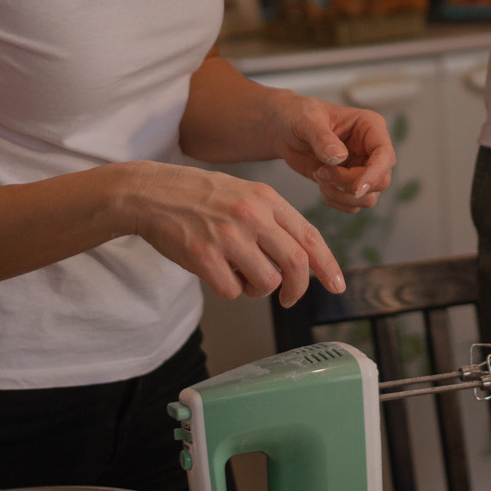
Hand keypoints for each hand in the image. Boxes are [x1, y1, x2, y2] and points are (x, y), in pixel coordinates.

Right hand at [130, 162, 344, 307]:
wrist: (153, 192)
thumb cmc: (200, 196)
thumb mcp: (244, 193)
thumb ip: (273, 220)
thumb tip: (300, 258)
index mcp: (266, 198)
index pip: (309, 235)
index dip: (327, 264)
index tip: (337, 284)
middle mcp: (251, 215)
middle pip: (296, 263)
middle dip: (298, 288)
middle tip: (291, 297)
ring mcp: (228, 236)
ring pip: (266, 282)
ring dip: (258, 289)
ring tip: (241, 275)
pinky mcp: (204, 256)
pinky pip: (232, 291)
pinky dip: (230, 290)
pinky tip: (218, 273)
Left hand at [264, 90, 395, 213]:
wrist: (285, 130)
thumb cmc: (298, 115)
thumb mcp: (307, 121)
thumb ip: (322, 138)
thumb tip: (340, 157)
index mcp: (370, 126)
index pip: (385, 154)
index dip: (375, 174)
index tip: (356, 189)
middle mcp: (371, 149)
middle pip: (380, 181)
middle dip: (350, 185)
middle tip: (321, 173)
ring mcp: (362, 167)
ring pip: (368, 197)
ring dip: (341, 195)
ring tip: (319, 175)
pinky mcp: (350, 183)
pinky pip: (352, 204)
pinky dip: (334, 200)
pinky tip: (320, 182)